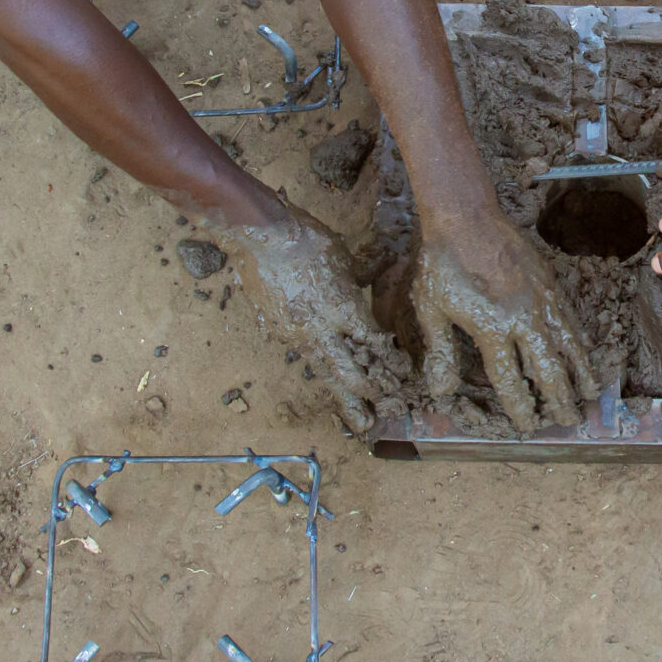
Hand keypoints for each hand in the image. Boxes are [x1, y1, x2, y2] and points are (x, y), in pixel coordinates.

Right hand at [221, 201, 411, 434]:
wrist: (258, 237)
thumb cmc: (304, 238)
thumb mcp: (343, 256)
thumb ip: (362, 275)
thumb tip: (380, 270)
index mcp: (343, 306)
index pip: (373, 343)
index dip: (390, 361)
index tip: (404, 374)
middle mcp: (322, 327)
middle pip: (351, 372)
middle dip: (370, 394)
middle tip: (386, 414)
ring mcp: (298, 334)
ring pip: (327, 373)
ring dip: (345, 400)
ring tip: (361, 424)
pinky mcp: (280, 333)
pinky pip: (307, 357)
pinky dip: (322, 372)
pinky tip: (330, 382)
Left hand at [412, 205, 597, 430]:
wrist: (465, 216)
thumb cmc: (442, 264)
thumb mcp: (431, 310)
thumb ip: (441, 353)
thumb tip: (441, 392)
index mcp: (491, 329)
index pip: (510, 380)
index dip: (521, 407)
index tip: (529, 425)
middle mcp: (522, 319)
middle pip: (548, 369)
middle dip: (559, 398)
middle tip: (569, 419)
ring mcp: (540, 301)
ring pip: (569, 345)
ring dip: (581, 373)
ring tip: (591, 394)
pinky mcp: (549, 283)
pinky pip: (570, 319)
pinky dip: (580, 341)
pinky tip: (585, 353)